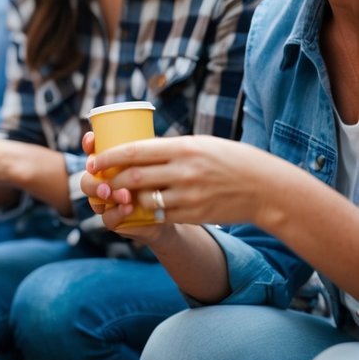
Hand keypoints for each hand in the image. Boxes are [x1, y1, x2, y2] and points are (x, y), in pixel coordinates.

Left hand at [83, 133, 285, 228]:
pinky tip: (138, 208)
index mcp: (183, 147)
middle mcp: (184, 170)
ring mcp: (189, 194)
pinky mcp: (194, 214)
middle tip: (98, 179)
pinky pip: (160, 215)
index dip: (108, 156)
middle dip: (110, 178)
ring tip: (115, 195)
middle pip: (133, 175)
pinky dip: (145, 212)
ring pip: (143, 198)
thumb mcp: (202, 145)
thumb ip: (172, 149)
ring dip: (125, 198)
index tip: (93, 159)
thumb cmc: (232, 160)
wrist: (266, 188)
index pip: (135, 150)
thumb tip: (139, 150)